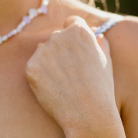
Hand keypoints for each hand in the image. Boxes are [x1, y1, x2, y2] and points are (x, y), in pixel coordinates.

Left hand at [24, 15, 118, 133]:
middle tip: (71, 73)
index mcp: (80, 31)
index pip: (72, 22)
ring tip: (63, 83)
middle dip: (61, 50)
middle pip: (56, 37)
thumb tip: (96, 36)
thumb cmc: (101, 89)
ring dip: (49, 62)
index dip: (74, 36)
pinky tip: (53, 89)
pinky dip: (40, 76)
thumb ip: (100, 44)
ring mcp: (43, 51)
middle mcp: (59, 36)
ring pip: (43, 52)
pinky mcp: (31, 67)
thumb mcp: (106, 62)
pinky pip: (34, 67)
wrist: (88, 114)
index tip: (76, 50)